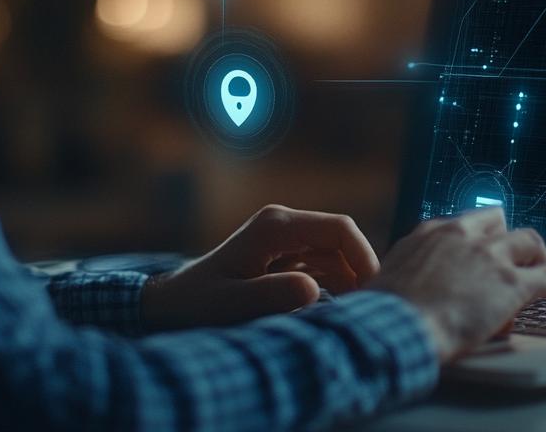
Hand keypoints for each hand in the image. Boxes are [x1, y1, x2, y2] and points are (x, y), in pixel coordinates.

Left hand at [141, 204, 379, 330]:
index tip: (374, 294)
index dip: (364, 257)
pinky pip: (323, 269)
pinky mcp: (286, 257)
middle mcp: (285, 225)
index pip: (340, 229)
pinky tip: (325, 317)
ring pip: (337, 257)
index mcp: (276, 226)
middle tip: (364, 313)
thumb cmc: (197, 304)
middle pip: (343, 242)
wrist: (171, 305)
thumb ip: (271, 295)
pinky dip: (332, 291)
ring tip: (345, 319)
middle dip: (359, 275)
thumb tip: (313, 290)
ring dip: (346, 285)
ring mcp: (286, 240)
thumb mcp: (231, 304)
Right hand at [367, 207, 545, 361]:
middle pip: (499, 222)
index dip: (476, 241)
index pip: (464, 224)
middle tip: (513, 264)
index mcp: (431, 233)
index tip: (480, 256)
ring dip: (537, 261)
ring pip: (530, 242)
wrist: (396, 325)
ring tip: (543, 283)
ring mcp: (490, 256)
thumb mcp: (387, 278)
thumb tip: (411, 292)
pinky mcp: (513, 283)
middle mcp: (463, 235)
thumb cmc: (385, 313)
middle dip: (508, 242)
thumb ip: (406, 274)